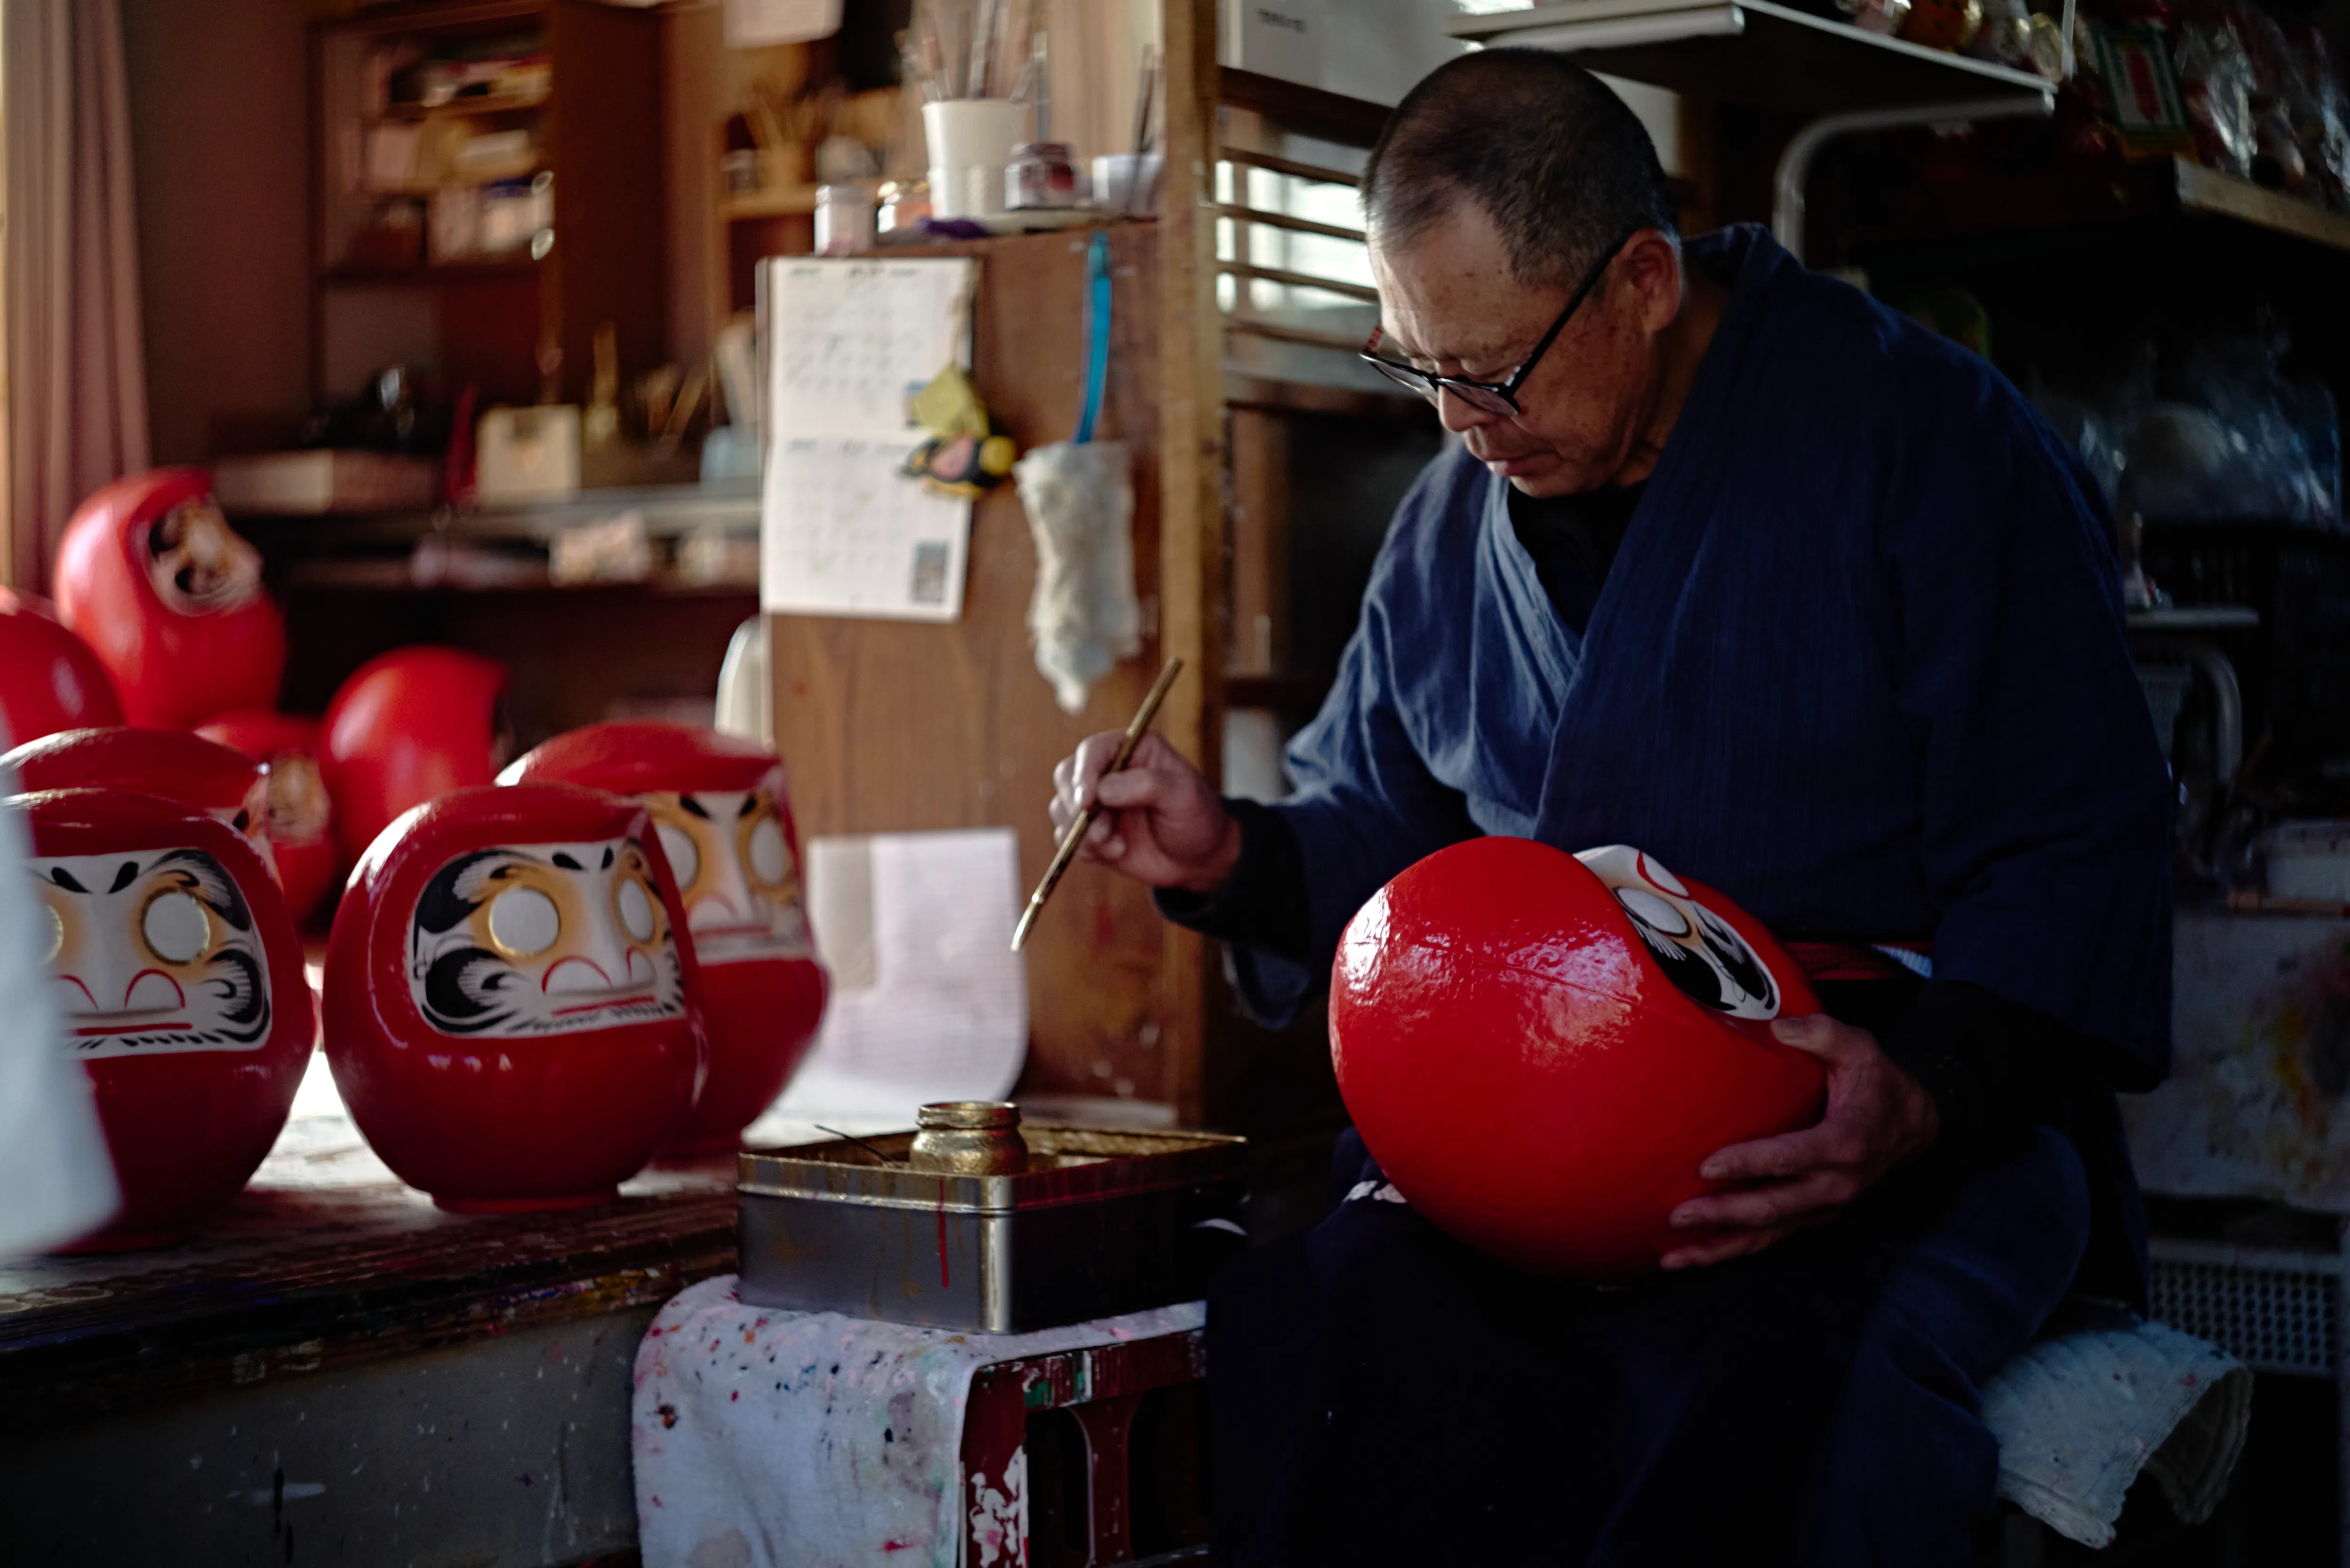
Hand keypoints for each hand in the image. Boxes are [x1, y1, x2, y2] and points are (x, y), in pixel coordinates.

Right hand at [1048, 731, 1240, 893]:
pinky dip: (1085, 849)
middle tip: (1103, 832)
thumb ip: (1146, 785)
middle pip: (1066, 777)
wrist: (1199, 858)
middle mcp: (1107, 771)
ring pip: (1062, 809)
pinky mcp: (1090, 831)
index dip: (1083, 774)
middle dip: (1077, 808)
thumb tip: (1103, 790)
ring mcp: (1096, 802)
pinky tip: (1117, 852)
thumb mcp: (1183, 794)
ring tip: (1118, 846)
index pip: (1092, 751)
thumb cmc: (1197, 817)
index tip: (1087, 802)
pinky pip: (1067, 837)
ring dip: (1083, 833)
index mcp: (1131, 749)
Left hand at [1659, 1013, 1939, 1270]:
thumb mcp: (1860, 1047)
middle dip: (1722, 1215)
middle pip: (1772, 1208)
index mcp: (1844, 1143)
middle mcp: (1835, 1185)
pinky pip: (1771, 1238)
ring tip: (1672, 1258)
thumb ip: (1821, 1033)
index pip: (1790, 1158)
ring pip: (1767, 1235)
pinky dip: (1733, 1251)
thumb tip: (1778, 1028)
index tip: (1706, 1166)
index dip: (1749, 1164)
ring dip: (1720, 1248)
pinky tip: (1696, 1257)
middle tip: (1676, 1216)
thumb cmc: (1877, 1081)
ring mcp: (1824, 1207)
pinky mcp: (1813, 1216)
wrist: (1916, 1125)